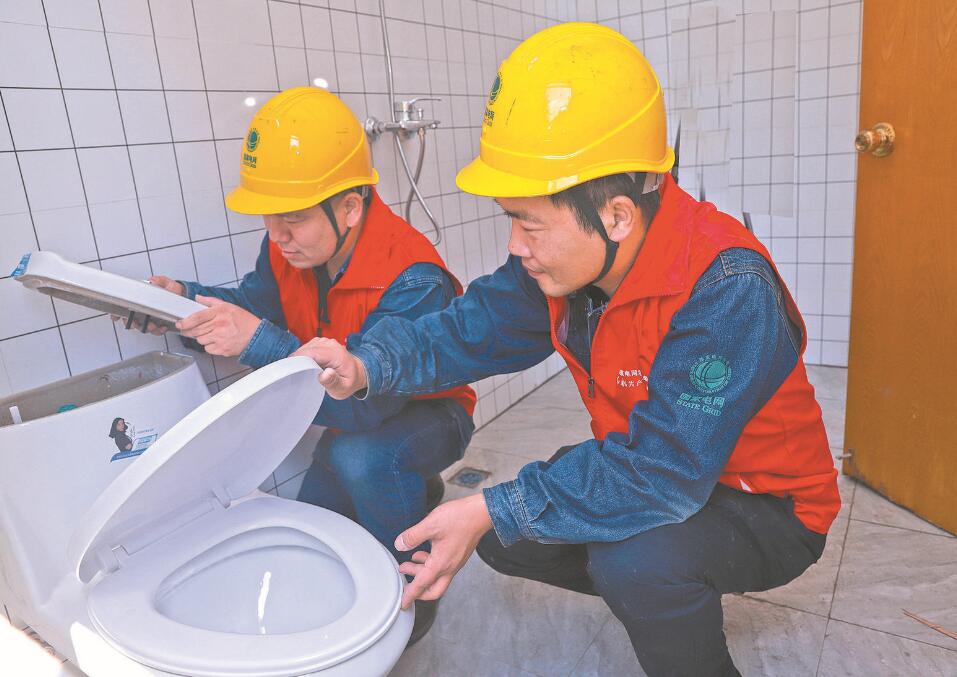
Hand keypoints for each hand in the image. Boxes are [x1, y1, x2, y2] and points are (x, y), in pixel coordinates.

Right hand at [112, 276, 184, 334]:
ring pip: (143, 327)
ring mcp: (152, 317)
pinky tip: (163, 327)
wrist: (184, 296)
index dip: (118, 312)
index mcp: (142, 299)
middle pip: (131, 320)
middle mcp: (145, 309)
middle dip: (132, 323)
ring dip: (146, 328)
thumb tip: (153, 280)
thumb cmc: (173, 290)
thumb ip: (159, 281)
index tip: (114, 316)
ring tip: (152, 325)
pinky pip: (156, 331)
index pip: (126, 306)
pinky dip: (159, 330)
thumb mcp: (166, 283)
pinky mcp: (160, 323)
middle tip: (137, 322)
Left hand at [175, 296, 260, 356]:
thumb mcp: (229, 306)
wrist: (257, 336)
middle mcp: (219, 324)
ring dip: (202, 338)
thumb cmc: (244, 321)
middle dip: (189, 331)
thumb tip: (198, 298)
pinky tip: (217, 341)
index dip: (185, 321)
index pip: (197, 317)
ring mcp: (221, 338)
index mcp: (220, 312)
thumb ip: (211, 301)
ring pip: (200, 340)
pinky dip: (210, 346)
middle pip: (196, 330)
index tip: (180, 324)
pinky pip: (208, 348)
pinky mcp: (222, 349)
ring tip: (211, 334)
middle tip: (188, 330)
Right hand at [292, 337, 368, 398]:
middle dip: (298, 361)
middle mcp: (330, 344)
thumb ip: (333, 382)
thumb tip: (324, 374)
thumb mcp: (343, 388)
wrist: (357, 372)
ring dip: (300, 359)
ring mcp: (325, 342)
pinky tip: (306, 366)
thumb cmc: (349, 381)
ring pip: (304, 348)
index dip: (298, 361)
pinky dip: (303, 357)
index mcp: (336, 354)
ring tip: (303, 372)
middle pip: (306, 349)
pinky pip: (307, 348)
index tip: (290, 371)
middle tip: (296, 376)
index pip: (311, 353)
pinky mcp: (320, 343)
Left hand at [394, 493, 492, 608]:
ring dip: (422, 575)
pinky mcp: (458, 555)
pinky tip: (423, 553)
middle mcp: (450, 567)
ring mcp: (455, 562)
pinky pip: (443, 568)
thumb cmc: (460, 518)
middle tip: (405, 585)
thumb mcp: (431, 525)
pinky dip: (430, 566)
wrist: (481, 513)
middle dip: (418, 592)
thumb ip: (413, 536)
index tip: (403, 603)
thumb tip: (400, 545)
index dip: (410, 595)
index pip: (422, 585)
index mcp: (441, 563)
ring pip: (437, 578)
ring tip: (408, 565)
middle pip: (433, 590)